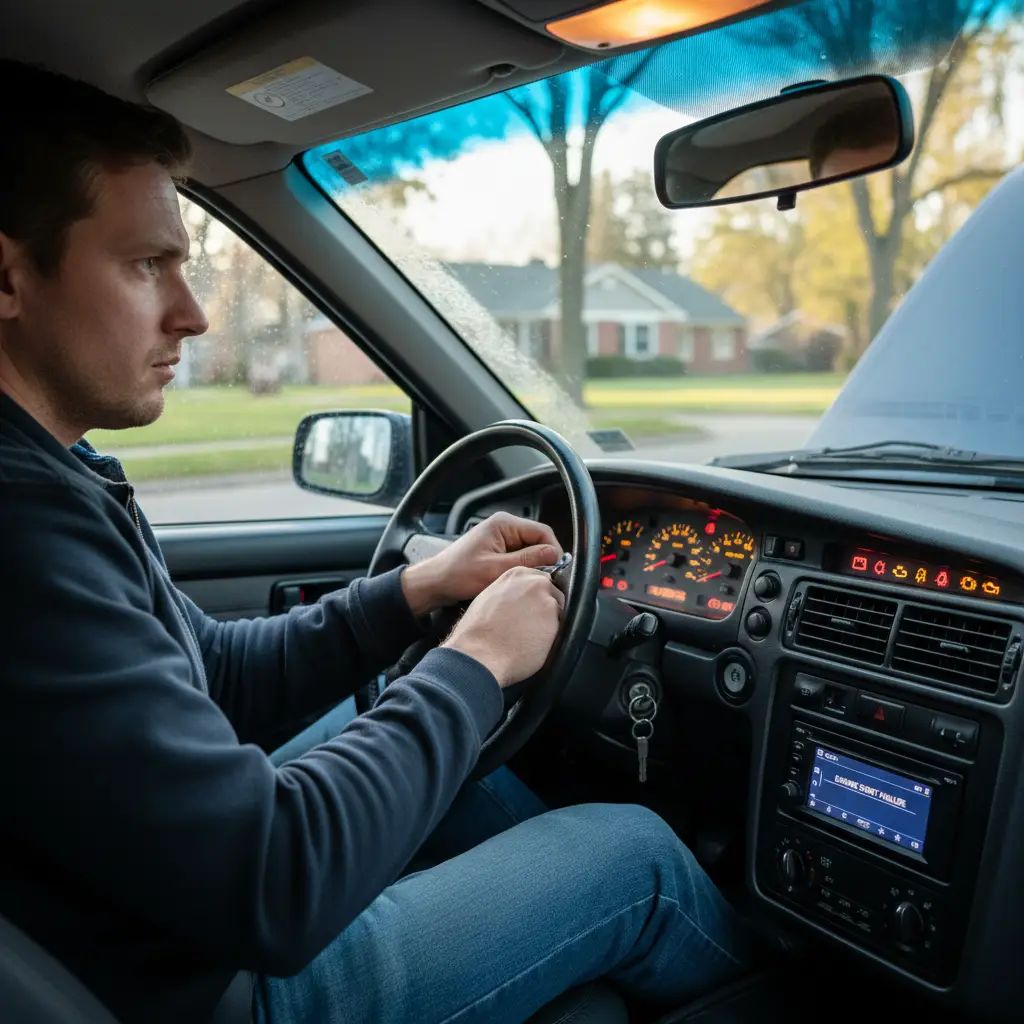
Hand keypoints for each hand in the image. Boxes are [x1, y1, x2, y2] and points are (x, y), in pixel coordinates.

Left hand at [401, 512, 561, 616]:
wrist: (435, 583)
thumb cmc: (458, 575)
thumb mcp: (496, 569)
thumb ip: (527, 560)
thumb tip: (554, 554)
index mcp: (504, 524)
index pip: (543, 532)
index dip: (553, 552)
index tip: (556, 571)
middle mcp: (504, 526)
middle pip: (538, 541)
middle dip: (542, 560)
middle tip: (541, 580)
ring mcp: (501, 538)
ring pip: (530, 551)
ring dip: (531, 566)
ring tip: (524, 581)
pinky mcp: (498, 550)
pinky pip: (519, 557)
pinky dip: (521, 569)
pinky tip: (515, 581)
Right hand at [441, 567, 564, 686]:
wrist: (480, 654)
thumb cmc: (477, 632)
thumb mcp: (488, 598)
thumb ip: (509, 591)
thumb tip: (518, 598)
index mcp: (517, 574)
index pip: (539, 580)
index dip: (535, 598)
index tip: (530, 610)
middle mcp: (536, 583)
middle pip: (553, 593)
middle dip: (545, 609)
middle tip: (530, 626)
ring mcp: (548, 602)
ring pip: (559, 612)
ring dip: (550, 624)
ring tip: (531, 638)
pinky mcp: (557, 623)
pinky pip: (562, 630)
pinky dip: (553, 638)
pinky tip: (535, 646)